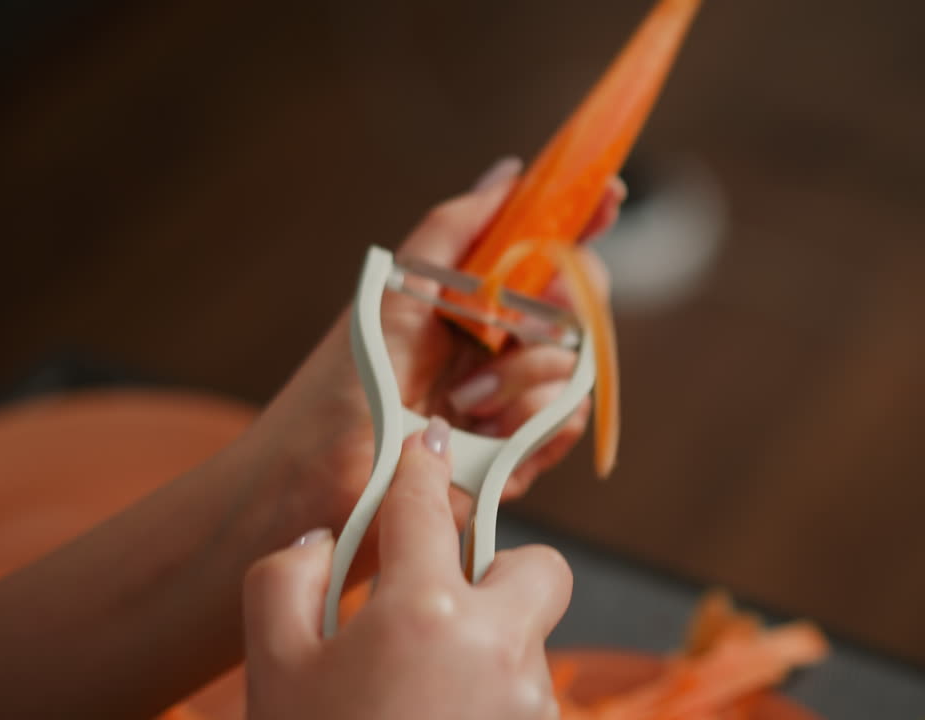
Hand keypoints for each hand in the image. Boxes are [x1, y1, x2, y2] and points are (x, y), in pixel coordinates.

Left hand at [242, 157, 621, 577]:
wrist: (315, 479)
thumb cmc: (339, 387)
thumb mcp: (396, 292)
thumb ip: (453, 229)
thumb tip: (510, 173)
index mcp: (474, 305)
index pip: (546, 255)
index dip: (581, 224)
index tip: (609, 197)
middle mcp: (502, 349)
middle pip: (578, 306)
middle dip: (565, 304)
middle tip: (528, 313)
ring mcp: (515, 401)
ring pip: (577, 366)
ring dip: (524, 377)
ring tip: (465, 397)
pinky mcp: (520, 454)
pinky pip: (566, 420)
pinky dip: (528, 419)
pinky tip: (479, 428)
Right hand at [244, 419, 571, 719]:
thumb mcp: (273, 670)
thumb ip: (285, 579)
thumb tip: (324, 540)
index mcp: (424, 612)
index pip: (426, 506)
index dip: (419, 466)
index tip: (423, 443)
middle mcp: (498, 646)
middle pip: (538, 567)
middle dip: (499, 570)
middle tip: (443, 602)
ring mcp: (531, 701)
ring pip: (529, 639)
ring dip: (489, 646)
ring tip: (421, 696)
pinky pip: (527, 695)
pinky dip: (494, 698)